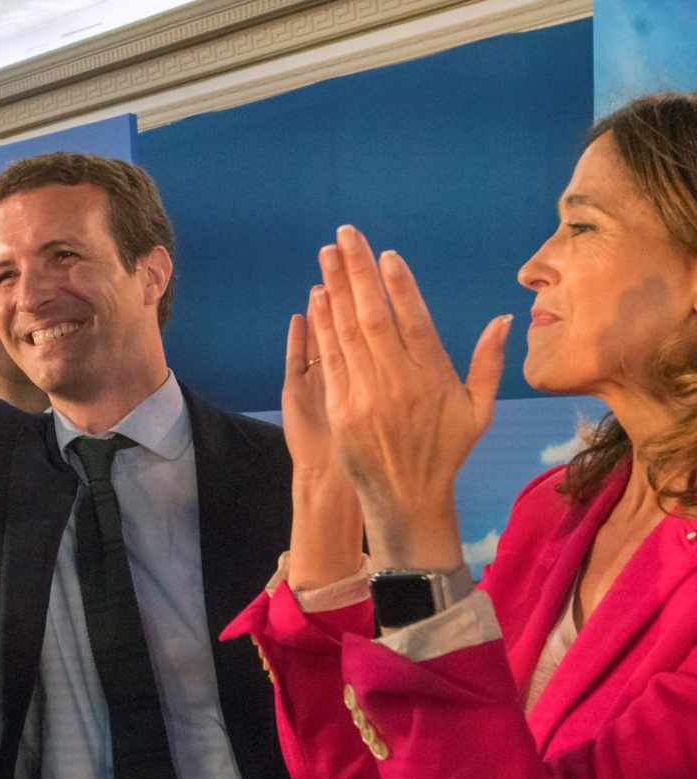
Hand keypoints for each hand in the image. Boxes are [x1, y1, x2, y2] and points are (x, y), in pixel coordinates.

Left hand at [308, 225, 509, 568]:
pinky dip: (323, 327)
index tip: (387, 255)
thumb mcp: (479, 411)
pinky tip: (319, 298)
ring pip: (347, 333)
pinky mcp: (341, 409)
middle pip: (374, 317)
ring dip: (336, 290)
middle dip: (358, 273)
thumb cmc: (445, 451)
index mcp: (432, 378)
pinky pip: (330, 359)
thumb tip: (504, 318)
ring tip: (328, 255)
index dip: (399, 286)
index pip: (413, 321)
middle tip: (345, 236)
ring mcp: (366, 396)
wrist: (407, 498)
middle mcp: (397, 383)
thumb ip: (488, 363)